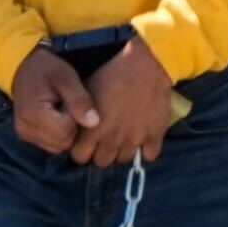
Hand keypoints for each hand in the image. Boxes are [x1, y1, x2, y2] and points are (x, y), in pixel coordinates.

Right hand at [9, 47, 100, 153]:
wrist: (24, 66)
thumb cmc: (47, 69)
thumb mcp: (67, 78)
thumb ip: (80, 100)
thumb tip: (94, 123)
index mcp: (33, 114)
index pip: (67, 132)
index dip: (76, 119)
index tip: (71, 101)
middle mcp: (25, 129)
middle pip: (63, 143)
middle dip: (71, 127)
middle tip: (67, 105)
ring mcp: (24, 134)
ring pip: (58, 147)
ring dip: (65, 132)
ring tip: (61, 109)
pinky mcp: (26, 136)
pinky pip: (50, 144)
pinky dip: (57, 134)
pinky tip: (55, 117)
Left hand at [72, 38, 174, 167]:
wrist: (145, 63)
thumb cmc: (112, 73)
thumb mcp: (86, 90)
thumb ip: (79, 113)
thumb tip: (72, 125)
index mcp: (93, 130)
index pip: (80, 157)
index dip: (80, 148)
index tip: (85, 139)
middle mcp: (113, 140)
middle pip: (101, 162)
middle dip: (99, 152)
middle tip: (104, 138)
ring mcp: (135, 140)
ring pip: (123, 160)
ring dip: (121, 150)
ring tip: (122, 136)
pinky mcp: (155, 136)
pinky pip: (148, 156)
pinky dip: (144, 149)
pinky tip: (142, 136)